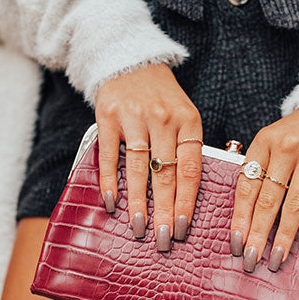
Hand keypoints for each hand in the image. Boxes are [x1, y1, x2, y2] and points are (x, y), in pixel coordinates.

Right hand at [95, 63, 202, 250]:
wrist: (131, 60)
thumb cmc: (161, 98)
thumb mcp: (184, 117)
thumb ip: (186, 150)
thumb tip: (186, 198)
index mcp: (188, 122)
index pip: (190, 169)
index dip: (186, 201)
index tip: (181, 227)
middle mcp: (163, 119)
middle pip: (165, 174)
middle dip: (164, 210)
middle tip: (162, 239)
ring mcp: (134, 117)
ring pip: (138, 168)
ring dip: (138, 202)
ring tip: (140, 227)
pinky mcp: (108, 117)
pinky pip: (110, 155)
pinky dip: (111, 181)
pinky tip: (113, 203)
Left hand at [229, 107, 298, 270]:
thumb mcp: (273, 140)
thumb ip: (259, 168)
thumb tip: (246, 216)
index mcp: (263, 142)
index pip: (246, 186)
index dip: (239, 218)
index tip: (236, 243)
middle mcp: (286, 148)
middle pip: (267, 200)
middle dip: (257, 234)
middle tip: (251, 260)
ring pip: (293, 205)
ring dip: (283, 237)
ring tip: (276, 259)